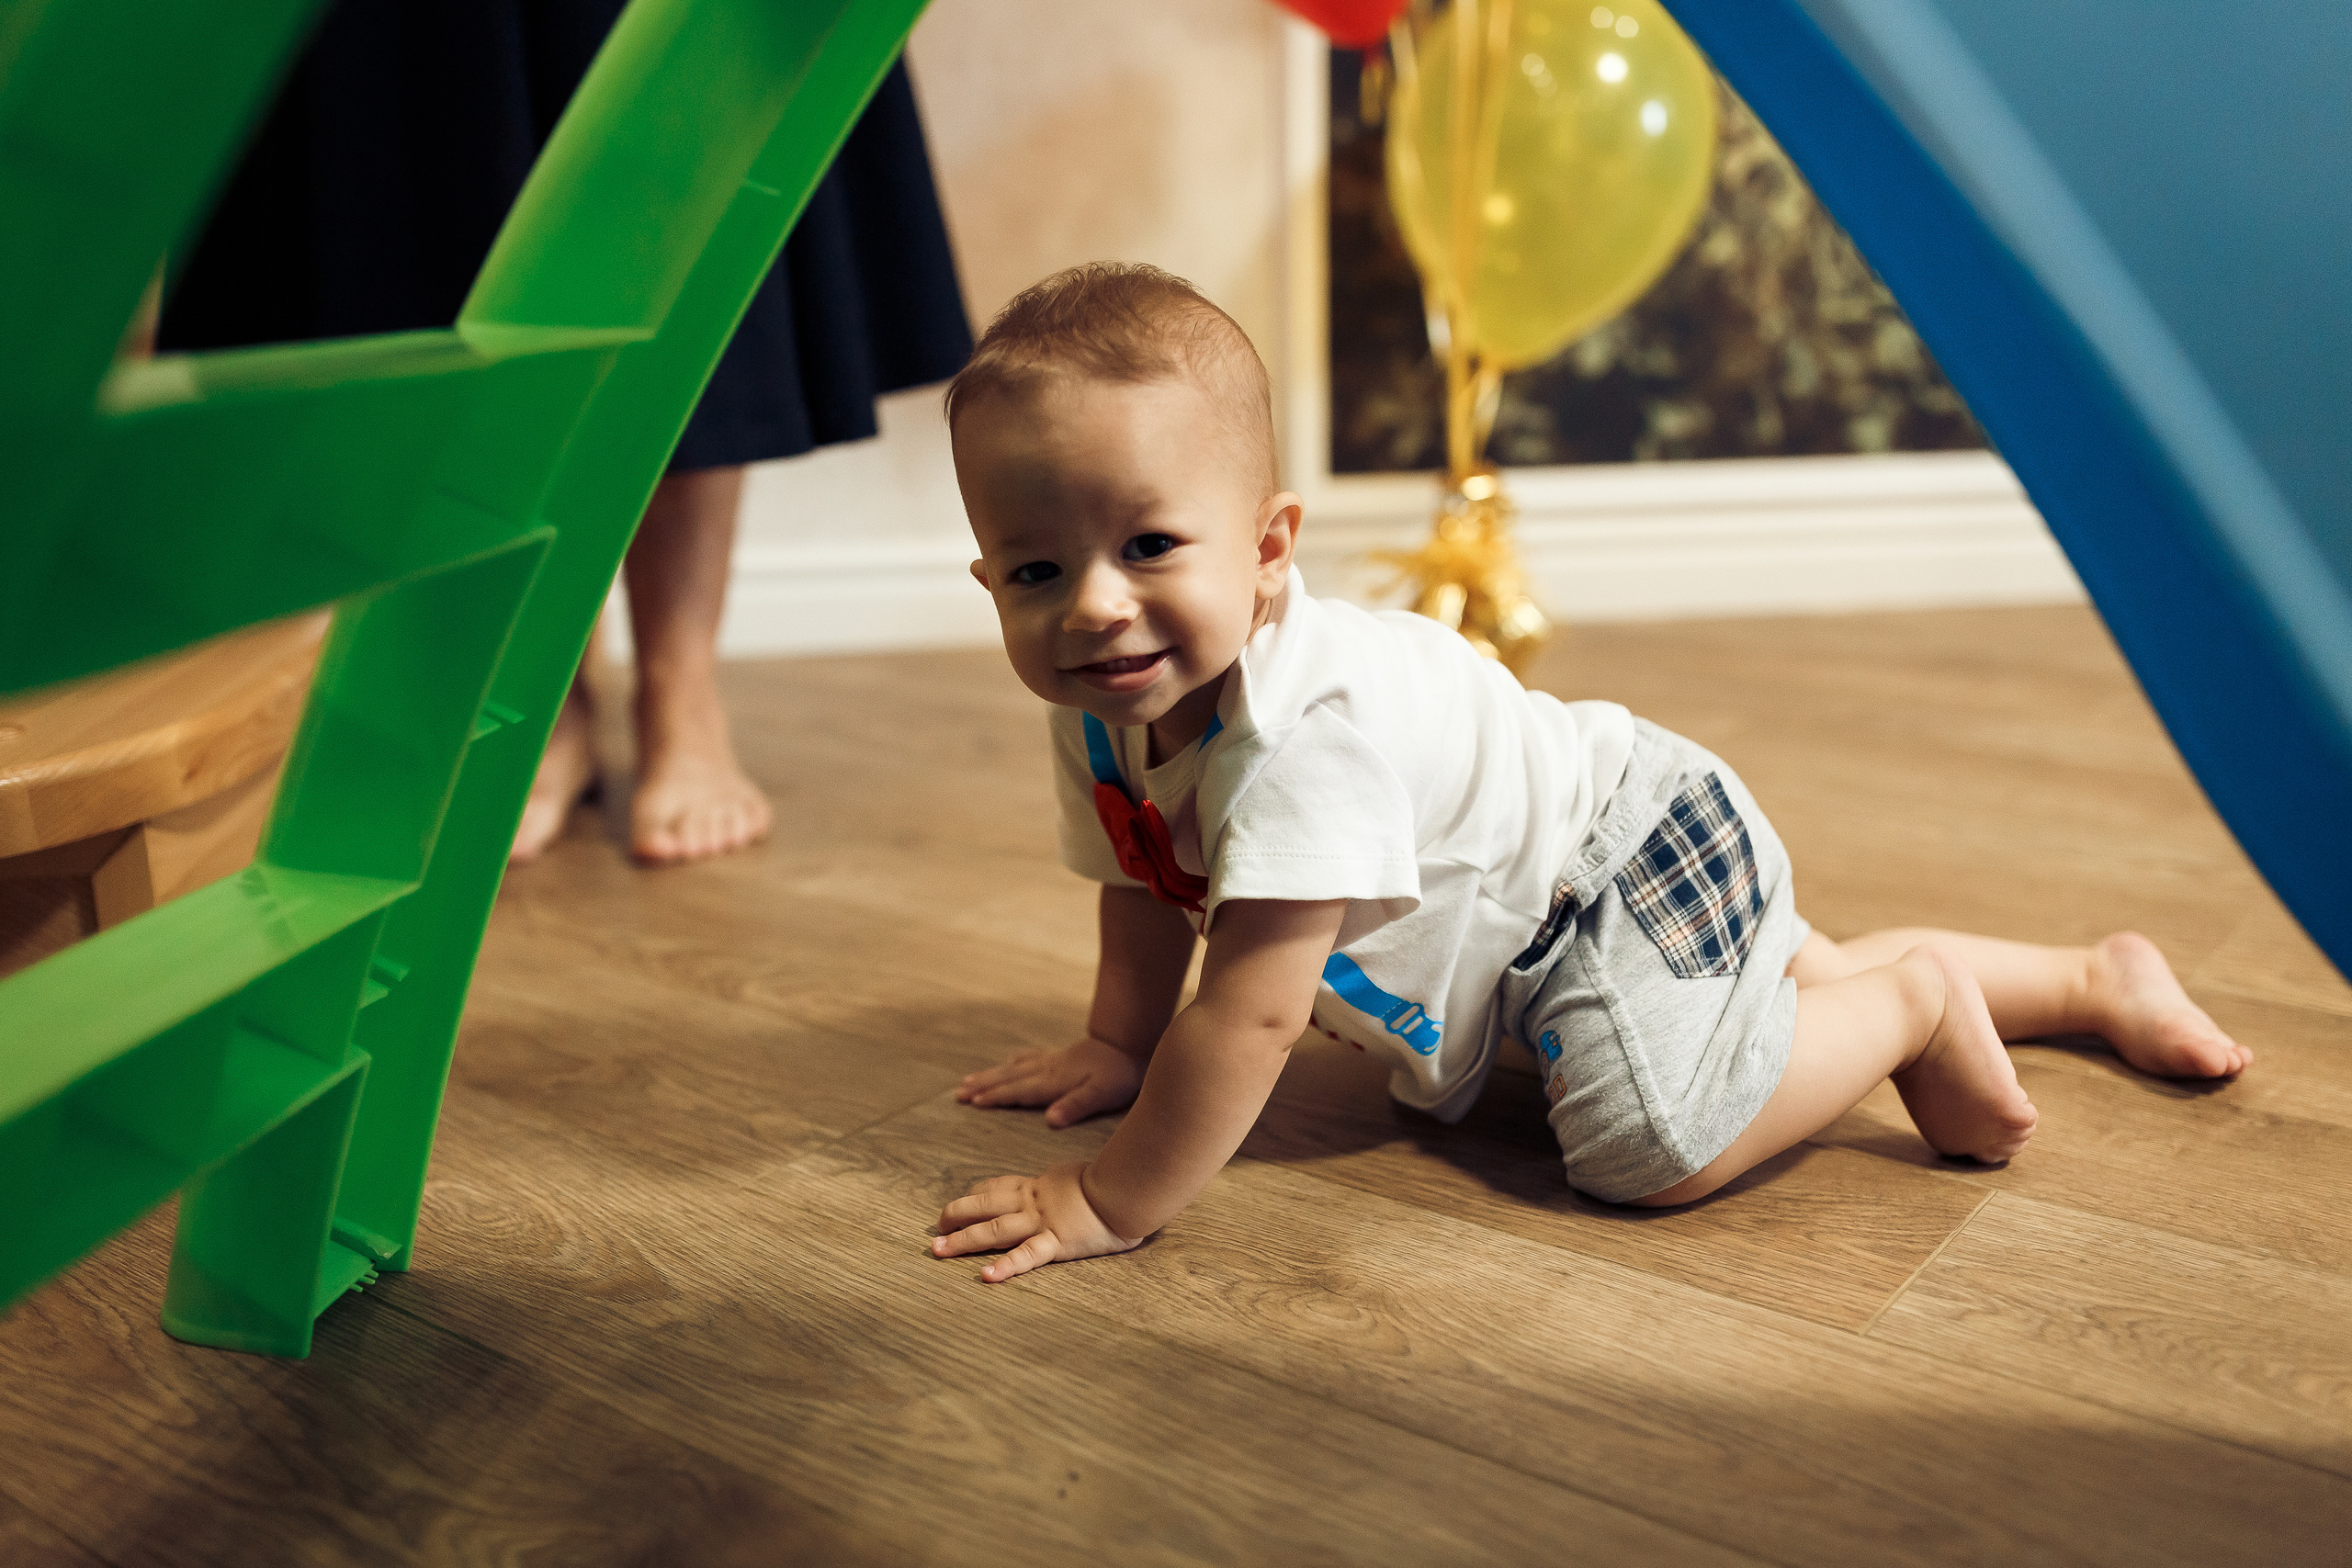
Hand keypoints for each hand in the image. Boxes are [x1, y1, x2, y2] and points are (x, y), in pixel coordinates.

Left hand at [931, 1163, 1140, 1281]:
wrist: (1130, 1186)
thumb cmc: (1118, 1179)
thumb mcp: (1085, 1174)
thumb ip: (1070, 1184)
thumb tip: (1073, 1188)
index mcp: (1041, 1184)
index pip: (1000, 1186)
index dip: (976, 1193)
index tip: (962, 1199)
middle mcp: (1034, 1201)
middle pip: (986, 1205)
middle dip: (957, 1215)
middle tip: (935, 1227)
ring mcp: (1043, 1222)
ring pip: (994, 1229)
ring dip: (963, 1240)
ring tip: (939, 1250)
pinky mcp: (1057, 1242)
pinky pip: (1026, 1256)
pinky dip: (1005, 1267)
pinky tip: (985, 1277)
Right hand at [955, 1036, 1145, 1127]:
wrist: (1130, 1040)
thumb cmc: (1119, 1072)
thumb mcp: (1102, 1093)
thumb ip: (1076, 1106)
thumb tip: (1049, 1121)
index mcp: (1053, 1082)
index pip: (1019, 1092)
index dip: (995, 1097)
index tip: (971, 1101)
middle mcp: (1047, 1069)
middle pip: (1009, 1078)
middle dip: (983, 1086)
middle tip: (958, 1092)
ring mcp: (1053, 1060)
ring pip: (1015, 1068)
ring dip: (992, 1075)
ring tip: (970, 1079)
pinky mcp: (1062, 1056)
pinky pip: (1029, 1058)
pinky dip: (1014, 1062)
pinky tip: (1010, 1062)